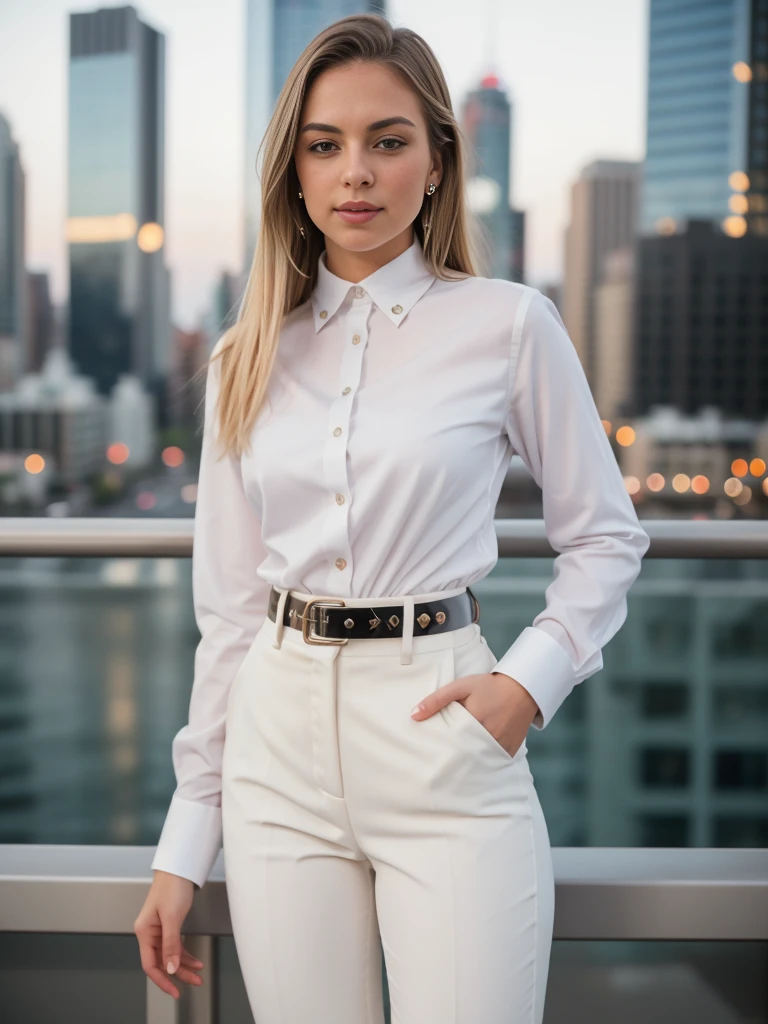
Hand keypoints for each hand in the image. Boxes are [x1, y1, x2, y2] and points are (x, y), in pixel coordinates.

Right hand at [134, 870, 204, 999]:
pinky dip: (185, 954)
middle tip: (195, 982)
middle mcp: (149, 933)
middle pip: (162, 962)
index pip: (150, 964)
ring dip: (184, 966)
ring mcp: (159, 930)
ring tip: (199, 974)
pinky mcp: (169, 925)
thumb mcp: (172, 917)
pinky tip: (195, 961)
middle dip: (178, 974)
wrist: (179, 868)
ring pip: (170, 956)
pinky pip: (175, 946)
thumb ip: (171, 944)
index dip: (163, 980)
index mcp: (144, 932)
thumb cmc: (172, 886)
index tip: (175, 991)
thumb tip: (171, 968)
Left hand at [410, 670, 538, 757]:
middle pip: (462, 756)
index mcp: (474, 721)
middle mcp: (488, 737)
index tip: (428, 754)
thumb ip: (437, 699)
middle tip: (436, 767)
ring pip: (477, 762)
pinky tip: (472, 764)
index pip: (450, 742)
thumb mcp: (461, 686)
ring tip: (452, 768)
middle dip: (450, 760)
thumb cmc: (488, 686)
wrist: (522, 688)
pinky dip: (482, 763)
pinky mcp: (509, 751)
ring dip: (466, 763)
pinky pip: (492, 762)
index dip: (439, 748)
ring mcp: (500, 746)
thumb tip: (414, 715)